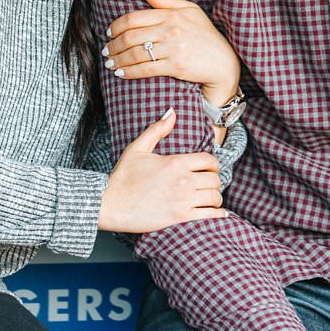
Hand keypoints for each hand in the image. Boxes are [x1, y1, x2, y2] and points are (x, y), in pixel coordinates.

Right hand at [96, 109, 225, 232]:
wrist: (111, 205)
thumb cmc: (122, 177)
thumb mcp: (137, 149)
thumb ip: (157, 129)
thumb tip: (172, 112)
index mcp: (175, 162)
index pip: (209, 160)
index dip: (213, 164)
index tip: (210, 169)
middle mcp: (183, 180)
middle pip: (215, 179)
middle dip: (213, 181)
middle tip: (207, 184)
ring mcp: (183, 200)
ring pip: (215, 197)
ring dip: (214, 197)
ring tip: (209, 198)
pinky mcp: (181, 218)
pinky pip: (211, 215)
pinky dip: (217, 214)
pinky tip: (215, 212)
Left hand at [105, 0, 240, 105]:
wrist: (224, 62)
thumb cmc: (207, 36)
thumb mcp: (192, 11)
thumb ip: (168, 2)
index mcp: (171, 15)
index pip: (134, 18)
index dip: (116, 26)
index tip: (108, 33)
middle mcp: (170, 29)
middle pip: (130, 36)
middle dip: (113, 45)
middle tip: (106, 50)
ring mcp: (173, 48)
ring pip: (135, 53)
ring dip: (118, 59)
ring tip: (110, 63)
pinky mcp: (176, 66)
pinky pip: (145, 69)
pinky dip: (129, 71)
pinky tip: (121, 73)